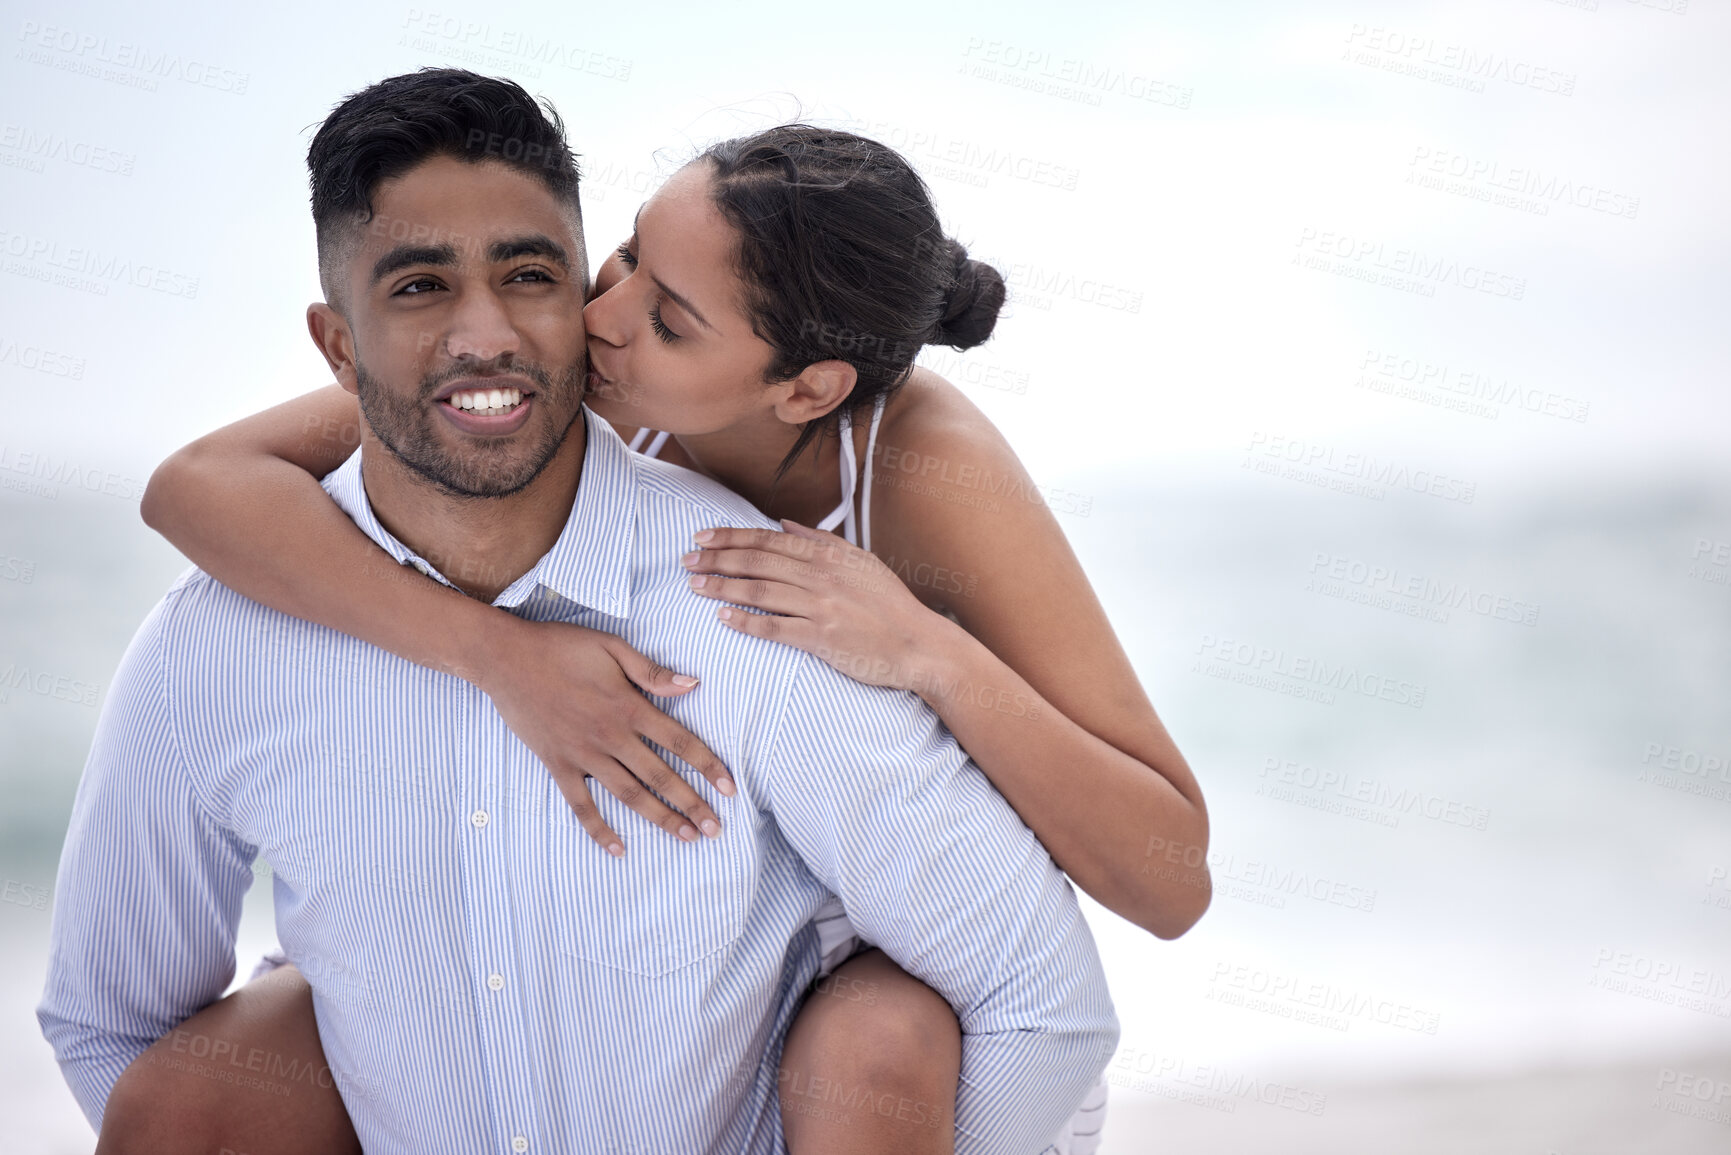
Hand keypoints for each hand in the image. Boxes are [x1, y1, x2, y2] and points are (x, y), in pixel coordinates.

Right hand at [479, 618, 733, 855]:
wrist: (505, 659)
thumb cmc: (560, 647)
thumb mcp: (612, 647)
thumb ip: (652, 671)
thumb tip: (693, 684)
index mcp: (629, 706)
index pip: (680, 742)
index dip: (708, 766)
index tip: (730, 789)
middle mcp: (611, 736)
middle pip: (660, 777)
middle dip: (692, 804)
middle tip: (716, 829)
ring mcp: (583, 754)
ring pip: (629, 794)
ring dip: (660, 818)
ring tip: (686, 837)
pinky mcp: (557, 765)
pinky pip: (581, 805)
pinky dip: (599, 829)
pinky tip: (619, 849)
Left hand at [682, 520, 948, 690]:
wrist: (919, 644)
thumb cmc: (890, 604)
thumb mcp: (860, 561)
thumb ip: (820, 540)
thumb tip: (783, 524)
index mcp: (828, 555)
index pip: (768, 540)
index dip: (730, 537)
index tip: (702, 537)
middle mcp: (821, 576)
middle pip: (757, 562)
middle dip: (717, 559)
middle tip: (686, 560)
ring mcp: (821, 606)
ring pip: (760, 591)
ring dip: (723, 587)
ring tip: (695, 586)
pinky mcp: (822, 638)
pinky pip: (775, 628)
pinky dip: (747, 622)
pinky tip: (724, 619)